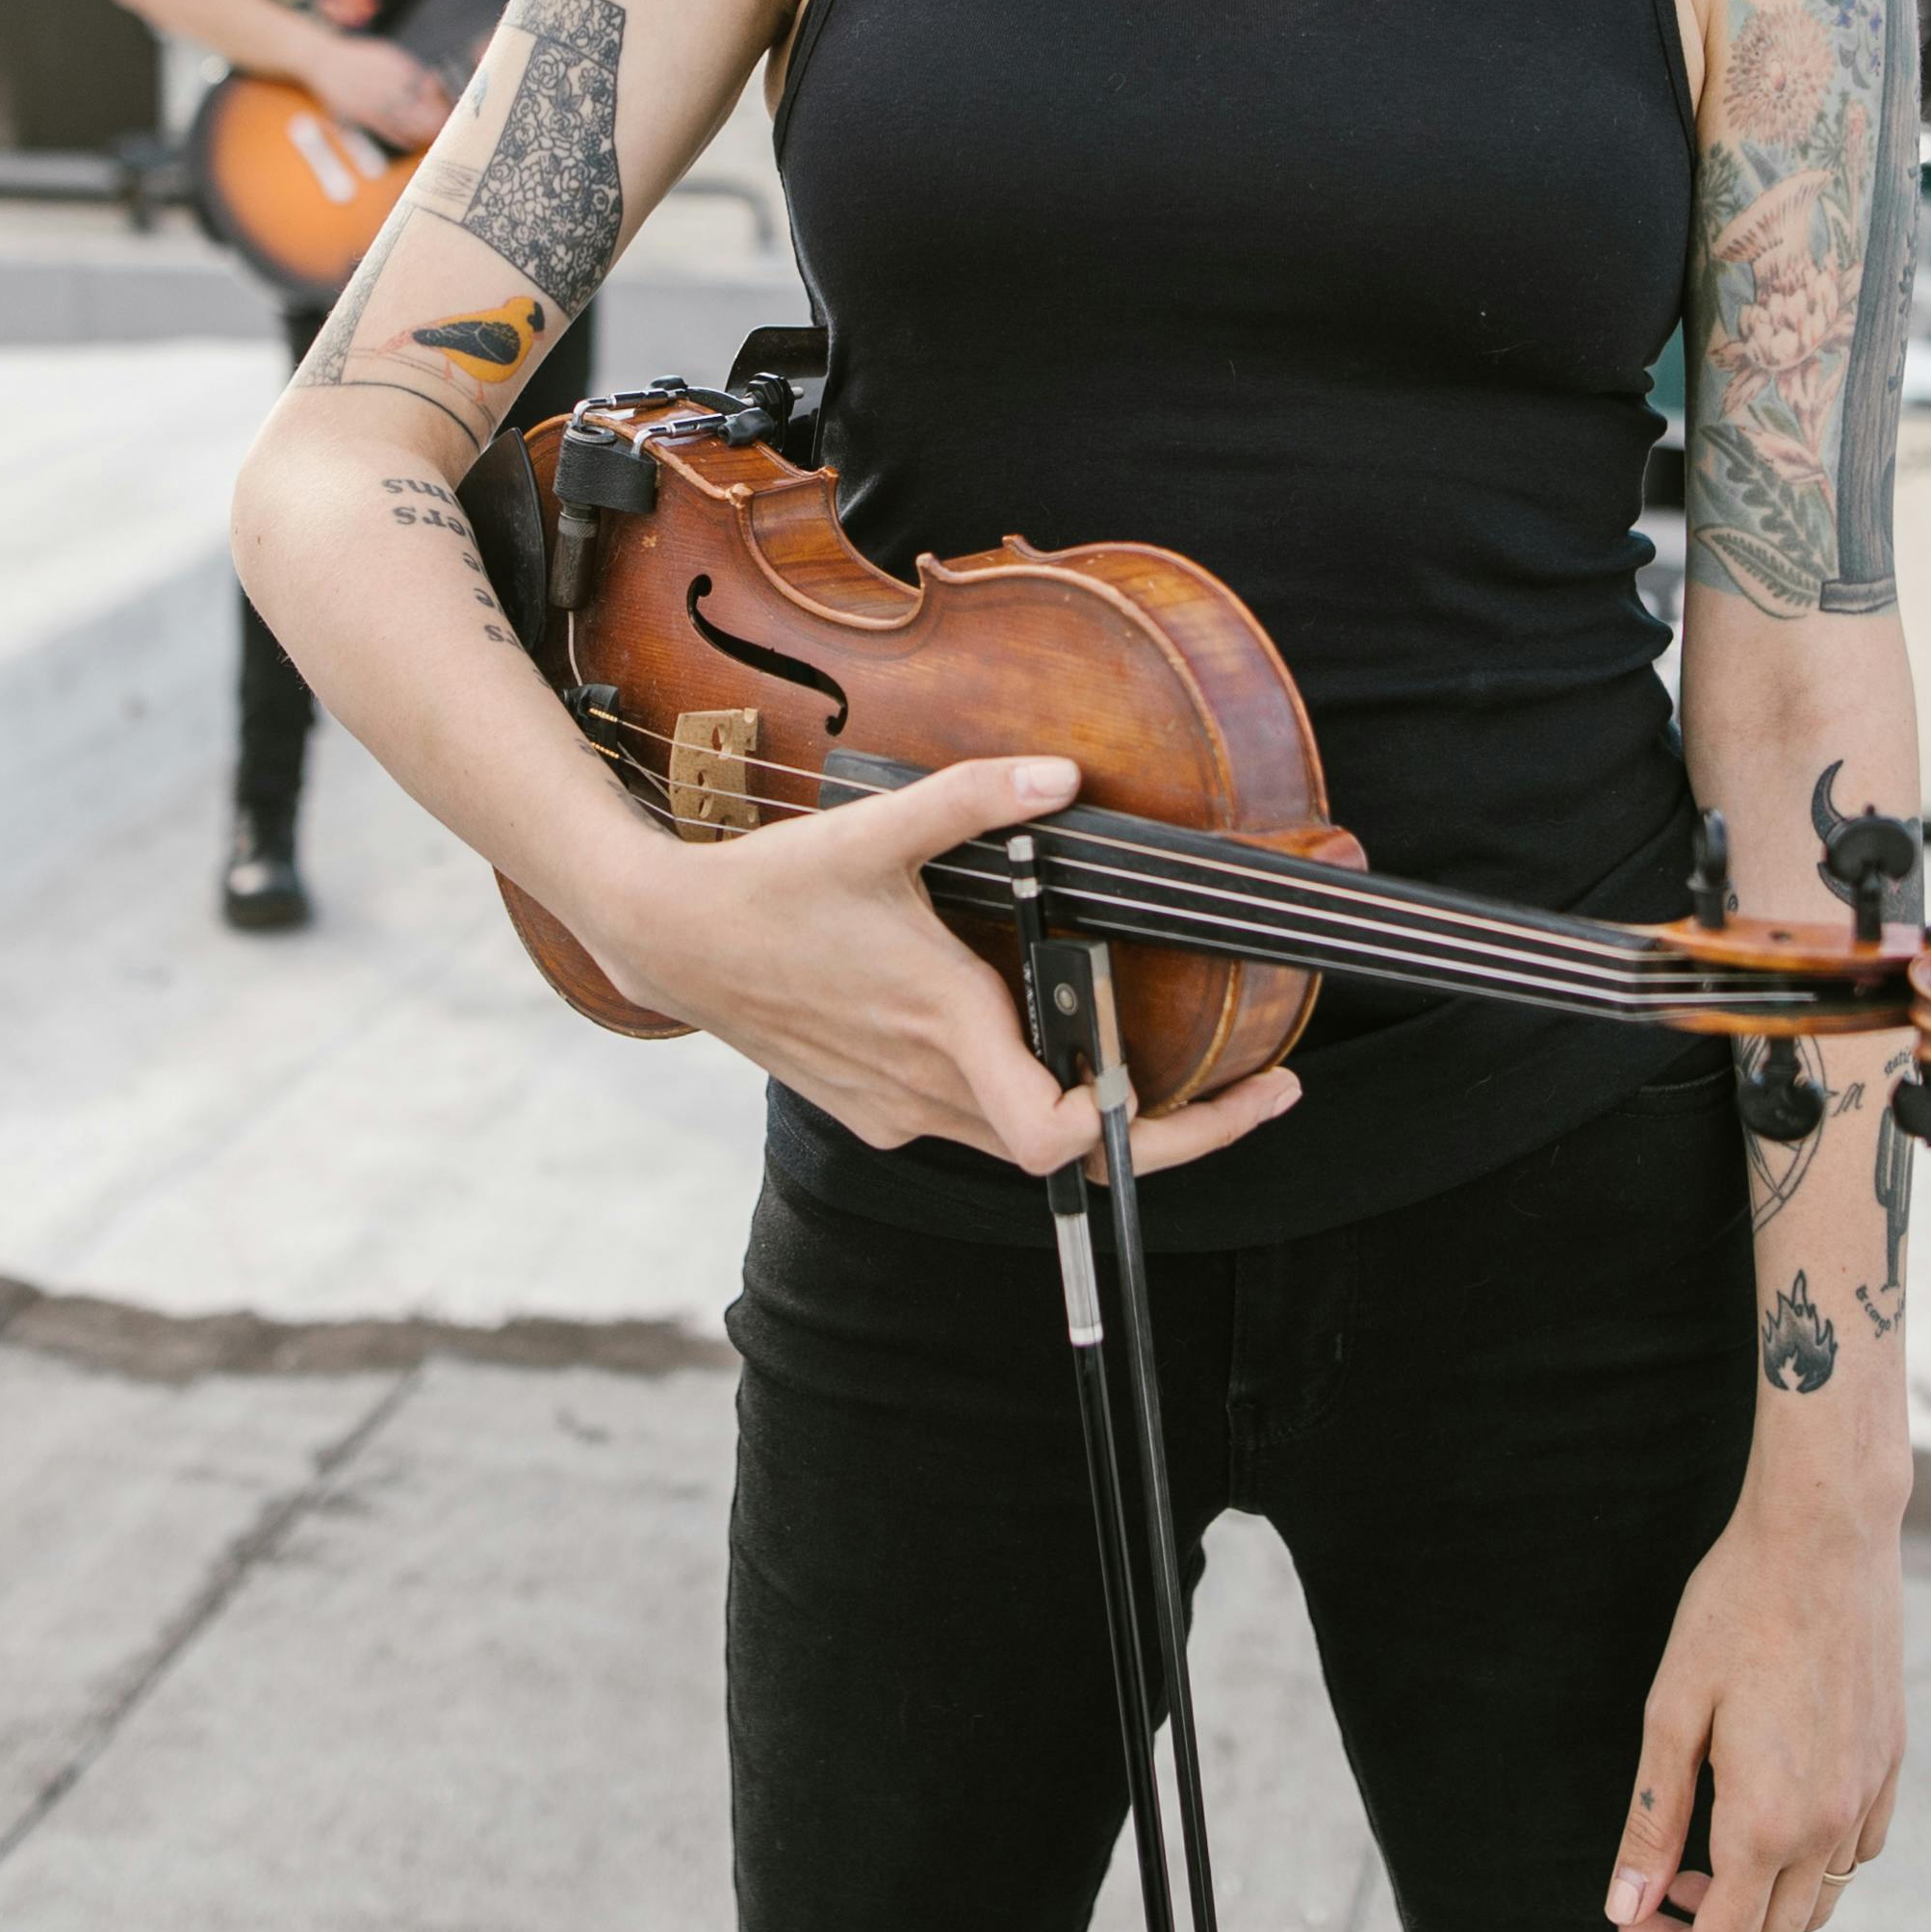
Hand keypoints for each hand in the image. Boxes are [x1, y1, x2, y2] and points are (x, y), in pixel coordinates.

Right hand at [303, 31, 457, 144]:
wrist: (323, 60)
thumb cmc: (359, 59)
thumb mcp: (387, 55)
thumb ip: (409, 70)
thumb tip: (431, 84)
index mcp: (399, 67)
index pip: (431, 89)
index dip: (443, 102)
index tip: (454, 109)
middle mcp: (389, 83)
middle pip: (424, 108)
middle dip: (438, 120)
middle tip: (452, 130)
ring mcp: (375, 100)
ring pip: (408, 123)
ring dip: (424, 133)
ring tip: (436, 139)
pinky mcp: (362, 115)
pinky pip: (389, 131)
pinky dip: (404, 139)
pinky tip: (413, 143)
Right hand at [581, 751, 1300, 1176]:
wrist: (670, 940)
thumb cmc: (768, 890)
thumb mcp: (875, 829)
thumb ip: (974, 797)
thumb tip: (1062, 775)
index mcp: (942, 1025)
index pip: (1060, 1134)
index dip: (1150, 1129)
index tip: (1220, 1088)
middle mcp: (924, 1087)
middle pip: (1071, 1157)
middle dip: (1174, 1136)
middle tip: (1260, 1096)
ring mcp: (897, 1108)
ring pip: (1023, 1146)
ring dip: (1098, 1121)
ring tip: (1172, 1075)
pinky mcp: (874, 1109)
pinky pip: (974, 1126)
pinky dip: (1028, 1103)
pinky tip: (1049, 1049)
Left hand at [1601, 1478, 1906, 1931]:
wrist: (1828, 1537)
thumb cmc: (1734, 1611)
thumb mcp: (1672, 1713)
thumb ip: (1652, 1821)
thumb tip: (1625, 1913)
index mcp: (1766, 1824)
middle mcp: (1829, 1827)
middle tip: (1644, 1909)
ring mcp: (1868, 1798)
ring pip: (1814, 1908)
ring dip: (1753, 1910)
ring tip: (1694, 1862)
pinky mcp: (1890, 1765)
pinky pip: (1854, 1855)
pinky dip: (1803, 1870)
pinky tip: (1760, 1821)